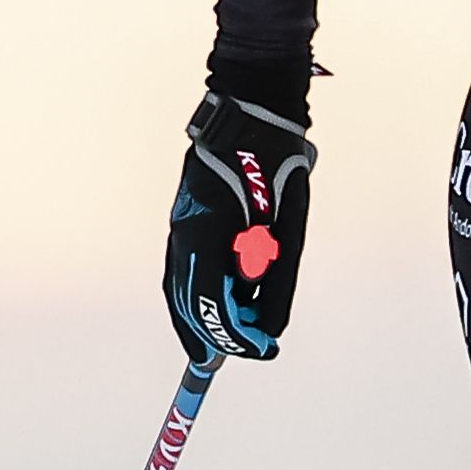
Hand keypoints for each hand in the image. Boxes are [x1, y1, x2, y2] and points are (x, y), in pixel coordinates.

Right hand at [162, 88, 313, 362]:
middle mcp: (186, 233)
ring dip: (200, 317)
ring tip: (223, 338)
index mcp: (209, 233)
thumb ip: (278, 280)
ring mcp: (180, 225)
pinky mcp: (185, 219)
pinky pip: (182, 270)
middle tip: (232, 356)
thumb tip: (270, 329)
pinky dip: (194, 295)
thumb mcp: (290, 226)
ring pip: (180, 289)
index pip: (211, 304)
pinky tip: (213, 305)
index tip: (262, 350)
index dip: (235, 336)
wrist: (253, 113)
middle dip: (212, 334)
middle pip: (188, 303)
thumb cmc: (278, 166)